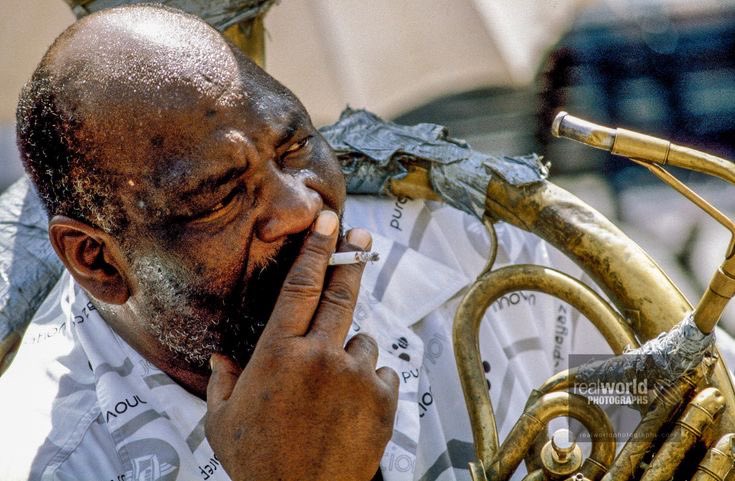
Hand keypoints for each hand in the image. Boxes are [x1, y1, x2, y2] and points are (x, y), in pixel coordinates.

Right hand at [205, 210, 398, 480]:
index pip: (299, 286)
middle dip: (352, 259)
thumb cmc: (260, 465)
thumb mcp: (223, 423)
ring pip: (362, 342)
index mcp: (279, 354)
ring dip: (350, 353)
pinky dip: (370, 382)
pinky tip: (352, 406)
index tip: (329, 220)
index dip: (315, 249)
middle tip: (362, 237)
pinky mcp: (383, 398)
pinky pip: (381, 373)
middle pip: (342, 294)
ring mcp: (356, 375)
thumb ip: (222, 383)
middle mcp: (321, 355)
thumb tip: (219, 361)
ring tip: (334, 389)